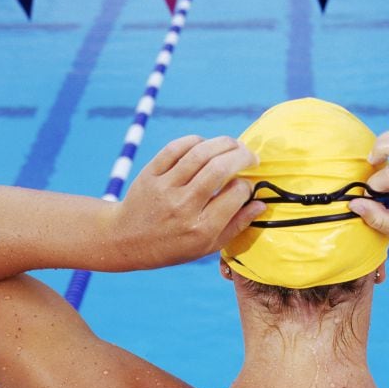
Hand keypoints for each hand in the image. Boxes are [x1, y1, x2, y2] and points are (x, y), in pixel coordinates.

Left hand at [116, 135, 265, 267]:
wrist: (127, 240)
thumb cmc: (173, 246)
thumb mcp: (207, 246)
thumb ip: (236, 226)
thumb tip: (261, 204)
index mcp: (202, 228)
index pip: (236, 194)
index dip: (247, 185)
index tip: (247, 185)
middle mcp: (184, 206)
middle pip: (220, 168)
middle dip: (242, 156)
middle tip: (251, 156)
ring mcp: (165, 188)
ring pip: (200, 153)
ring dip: (224, 143)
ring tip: (235, 146)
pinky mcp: (150, 174)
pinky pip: (176, 148)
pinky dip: (196, 141)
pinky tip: (206, 146)